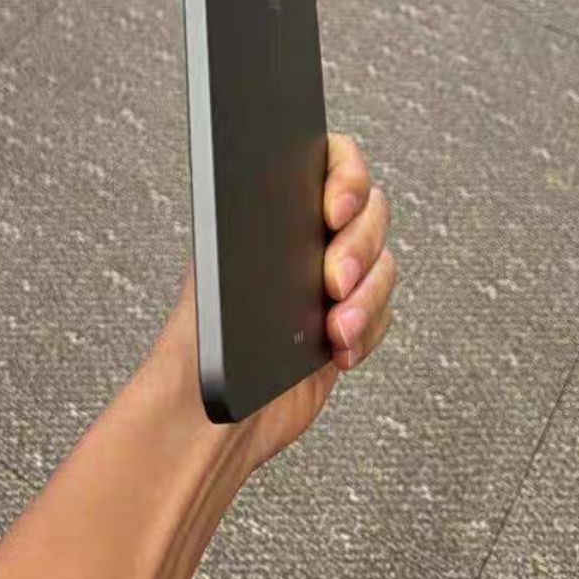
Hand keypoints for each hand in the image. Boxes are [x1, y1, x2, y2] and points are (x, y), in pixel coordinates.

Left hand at [158, 134, 395, 474]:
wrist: (207, 420)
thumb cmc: (195, 341)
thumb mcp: (217, 268)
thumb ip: (255, 224)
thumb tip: (284, 191)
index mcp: (273, 207)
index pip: (332, 159)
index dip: (348, 176)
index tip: (334, 210)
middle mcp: (307, 236)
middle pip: (370, 212)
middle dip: (359, 246)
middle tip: (332, 281)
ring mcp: (329, 281)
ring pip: (382, 266)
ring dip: (367, 298)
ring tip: (336, 329)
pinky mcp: (346, 324)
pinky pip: (384, 314)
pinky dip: (369, 332)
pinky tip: (340, 351)